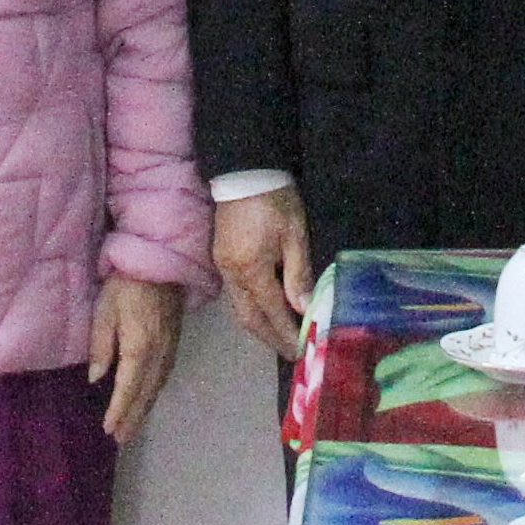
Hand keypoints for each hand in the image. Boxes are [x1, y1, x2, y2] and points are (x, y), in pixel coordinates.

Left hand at [90, 276, 183, 441]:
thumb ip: (101, 346)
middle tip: (122, 439)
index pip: (128, 388)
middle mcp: (159, 353)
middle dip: (133, 417)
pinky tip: (149, 396)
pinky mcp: (175, 340)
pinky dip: (155, 391)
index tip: (109, 430)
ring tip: (133, 425)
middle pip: (146, 393)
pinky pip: (165, 374)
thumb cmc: (126, 284)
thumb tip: (97, 378)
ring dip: (145, 407)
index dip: (119, 411)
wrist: (160, 261)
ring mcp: (170, 347)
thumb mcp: (105, 311)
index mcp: (140, 347)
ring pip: (158, 385)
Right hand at [214, 184, 314, 360]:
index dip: (285, 334)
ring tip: (279, 338)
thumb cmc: (275, 199)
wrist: (244, 171)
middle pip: (248, 318)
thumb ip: (297, 273)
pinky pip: (235, 294)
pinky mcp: (221, 257)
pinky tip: (264, 312)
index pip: (271, 312)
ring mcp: (223, 266)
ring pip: (238, 308)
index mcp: (251, 268)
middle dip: (269, 338)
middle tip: (289, 353)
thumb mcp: (295, 234)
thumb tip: (303, 309)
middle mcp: (232, 273)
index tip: (300, 351)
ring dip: (258, 327)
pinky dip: (250, 309)